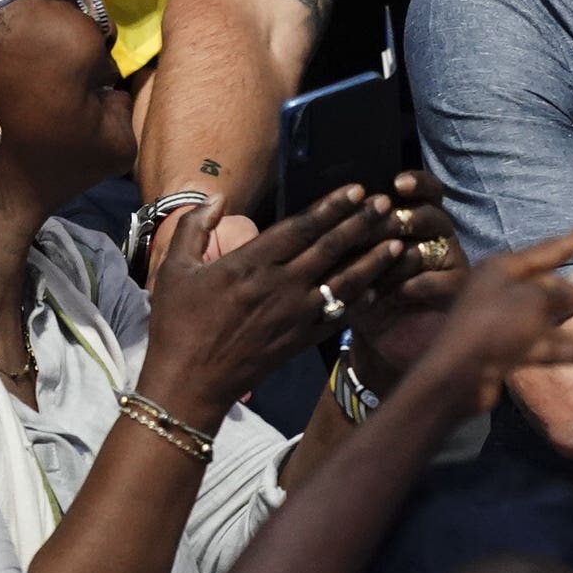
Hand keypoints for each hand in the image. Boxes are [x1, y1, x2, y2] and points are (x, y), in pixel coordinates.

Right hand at [142, 185, 403, 426]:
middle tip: (387, 204)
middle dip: (361, 224)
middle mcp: (280, 286)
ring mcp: (294, 316)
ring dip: (372, 260)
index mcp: (250, 264)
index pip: (301, 227)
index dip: (332, 206)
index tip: (357, 190)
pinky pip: (338, 316)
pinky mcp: (300, 341)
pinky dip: (359, 301)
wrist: (189, 383)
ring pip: (343, 282)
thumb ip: (195, 227)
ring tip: (398, 241)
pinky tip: (378, 287)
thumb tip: (217, 197)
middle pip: (330, 248)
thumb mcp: (173, 268)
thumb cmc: (176, 323)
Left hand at [347, 171, 465, 388]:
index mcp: (417, 220)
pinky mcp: (457, 288)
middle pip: (429, 215)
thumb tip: (338, 211)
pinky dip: (411, 286)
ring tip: (377, 270)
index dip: (417, 183)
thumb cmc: (368, 291)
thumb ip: (351, 238)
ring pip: (429, 247)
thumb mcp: (354, 263)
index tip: (397, 183)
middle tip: (372, 230)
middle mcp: (438, 235)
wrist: (385, 338)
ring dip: (398, 259)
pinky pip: (436, 280)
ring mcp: (451, 260)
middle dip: (397, 221)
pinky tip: (392, 296)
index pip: (427, 191)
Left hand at [410, 227, 572, 411]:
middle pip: (553, 286)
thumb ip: (564, 294)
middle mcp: (506, 290)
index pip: (547, 250)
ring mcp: (509, 322)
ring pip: (554, 319)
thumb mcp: (533, 302)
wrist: (456, 377)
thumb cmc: (493, 326)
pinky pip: (549, 344)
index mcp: (504, 267)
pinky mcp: (512, 350)